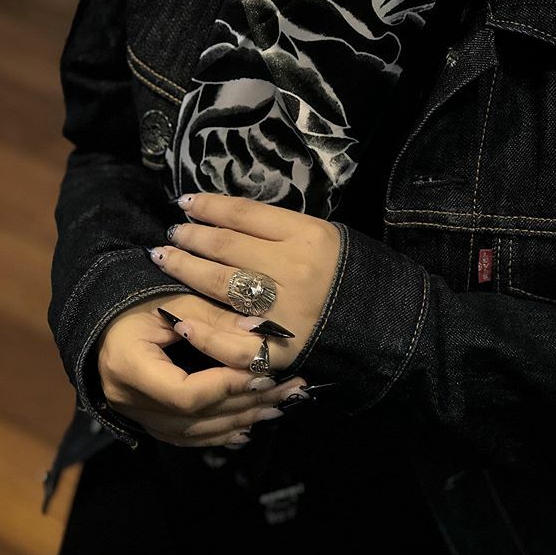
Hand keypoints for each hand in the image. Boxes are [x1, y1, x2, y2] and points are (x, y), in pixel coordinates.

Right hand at [97, 293, 306, 446]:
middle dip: (246, 404)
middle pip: (194, 417)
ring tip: (279, 406)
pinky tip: (247, 428)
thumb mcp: (175, 299)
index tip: (264, 372)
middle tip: (289, 390)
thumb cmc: (138, 299)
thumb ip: (216, 318)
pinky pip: (184, 436)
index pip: (186, 393)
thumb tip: (262, 333)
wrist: (105, 315)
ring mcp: (134, 414)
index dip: (228, 387)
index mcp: (129, 366)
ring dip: (240, 421)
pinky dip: (219, 433)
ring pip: (193, 432)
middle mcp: (126, 399)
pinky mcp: (144, 419)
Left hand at [149, 194, 341, 372]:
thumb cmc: (354, 275)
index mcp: (308, 236)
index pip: (245, 214)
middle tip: (171, 233)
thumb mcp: (327, 237)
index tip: (186, 203)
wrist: (390, 326)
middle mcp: (292, 270)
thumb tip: (230, 220)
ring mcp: (284, 312)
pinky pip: (233, 344)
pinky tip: (181, 320)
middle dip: (191, 237)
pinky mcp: (281, 350)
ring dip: (186, 270)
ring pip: (220, 286)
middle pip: (226, 247)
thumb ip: (283, 230)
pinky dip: (204, 334)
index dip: (209, 206)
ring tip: (165, 259)